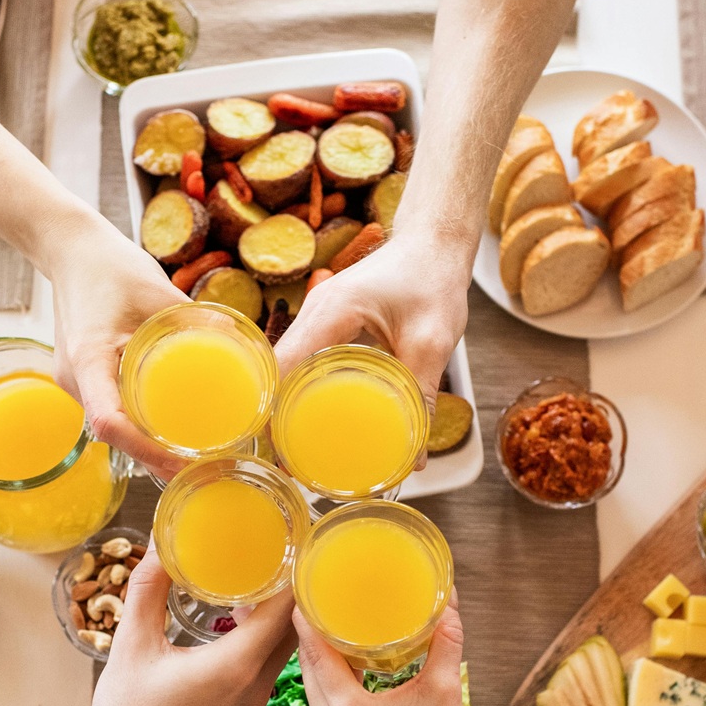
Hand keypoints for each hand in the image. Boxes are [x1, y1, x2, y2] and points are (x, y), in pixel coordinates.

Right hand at [43, 214, 188, 477]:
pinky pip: (112, 411)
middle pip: (115, 436)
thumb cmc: (112, 266)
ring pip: (113, 428)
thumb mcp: (159, 290)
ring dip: (148, 447)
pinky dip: (139, 427)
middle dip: (156, 458)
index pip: (109, 422)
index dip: (146, 449)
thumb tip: (244, 345)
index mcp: (88, 359)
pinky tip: (171, 432)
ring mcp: (75, 382)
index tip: (183, 462)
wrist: (71, 250)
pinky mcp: (84, 379)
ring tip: (195, 456)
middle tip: (204, 466)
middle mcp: (75, 379)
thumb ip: (197, 320)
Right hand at [85, 551, 296, 705]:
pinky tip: (244, 605)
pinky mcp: (245, 703)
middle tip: (282, 542)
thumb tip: (161, 544)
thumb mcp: (131, 649)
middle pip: (295, 623)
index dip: (295, 569)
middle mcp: (258, 680)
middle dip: (293, 582)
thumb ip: (146, 591)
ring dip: (281, 607)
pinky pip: (272, 657)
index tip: (293, 535)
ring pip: (285, 642)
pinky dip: (268, 629)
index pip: (288, 608)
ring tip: (265, 565)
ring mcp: (255, 695)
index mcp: (238, 664)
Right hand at [272, 233, 472, 466]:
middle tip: (290, 461)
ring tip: (299, 448)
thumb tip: (414, 457)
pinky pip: (304, 360)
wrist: (433, 244)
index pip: (281, 366)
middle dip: (277, 416)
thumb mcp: (433, 340)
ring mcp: (317, 315)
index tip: (278, 448)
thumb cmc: (433, 279)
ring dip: (288, 404)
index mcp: (331, 311)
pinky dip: (304, 389)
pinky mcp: (326, 322)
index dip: (272, 409)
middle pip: (278, 371)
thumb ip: (421, 396)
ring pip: (288, 367)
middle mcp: (314, 311)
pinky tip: (317, 417)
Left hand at [293, 592, 484, 705]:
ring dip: (316, 647)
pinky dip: (324, 668)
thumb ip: (445, 642)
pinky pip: (318, 692)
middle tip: (319, 590)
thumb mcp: (446, 691)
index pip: (315, 653)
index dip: (308, 617)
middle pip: (307, 662)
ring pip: (309, 678)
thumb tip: (450, 600)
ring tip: (327, 613)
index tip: (308, 585)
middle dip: (311, 626)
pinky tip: (338, 647)